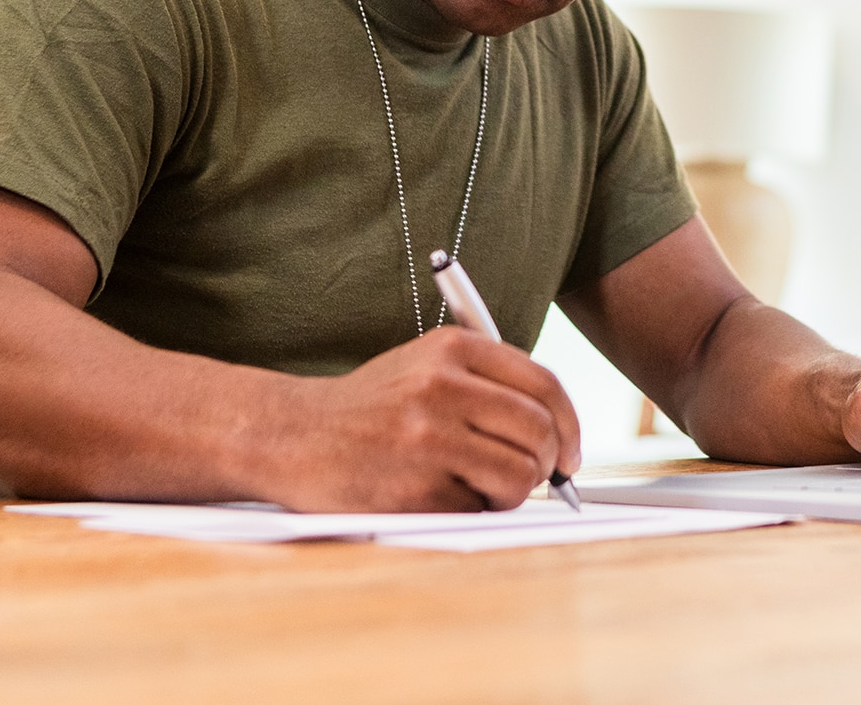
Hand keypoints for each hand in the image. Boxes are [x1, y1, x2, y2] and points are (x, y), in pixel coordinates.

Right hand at [264, 325, 581, 511]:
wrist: (290, 435)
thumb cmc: (370, 408)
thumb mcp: (426, 367)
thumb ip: (489, 384)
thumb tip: (560, 431)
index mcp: (452, 348)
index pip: (544, 385)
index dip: (570, 424)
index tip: (570, 452)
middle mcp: (442, 386)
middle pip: (540, 432)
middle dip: (548, 464)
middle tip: (533, 477)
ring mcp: (427, 437)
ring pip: (520, 475)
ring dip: (512, 493)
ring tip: (481, 488)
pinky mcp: (413, 487)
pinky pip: (479, 509)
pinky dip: (472, 511)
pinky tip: (441, 497)